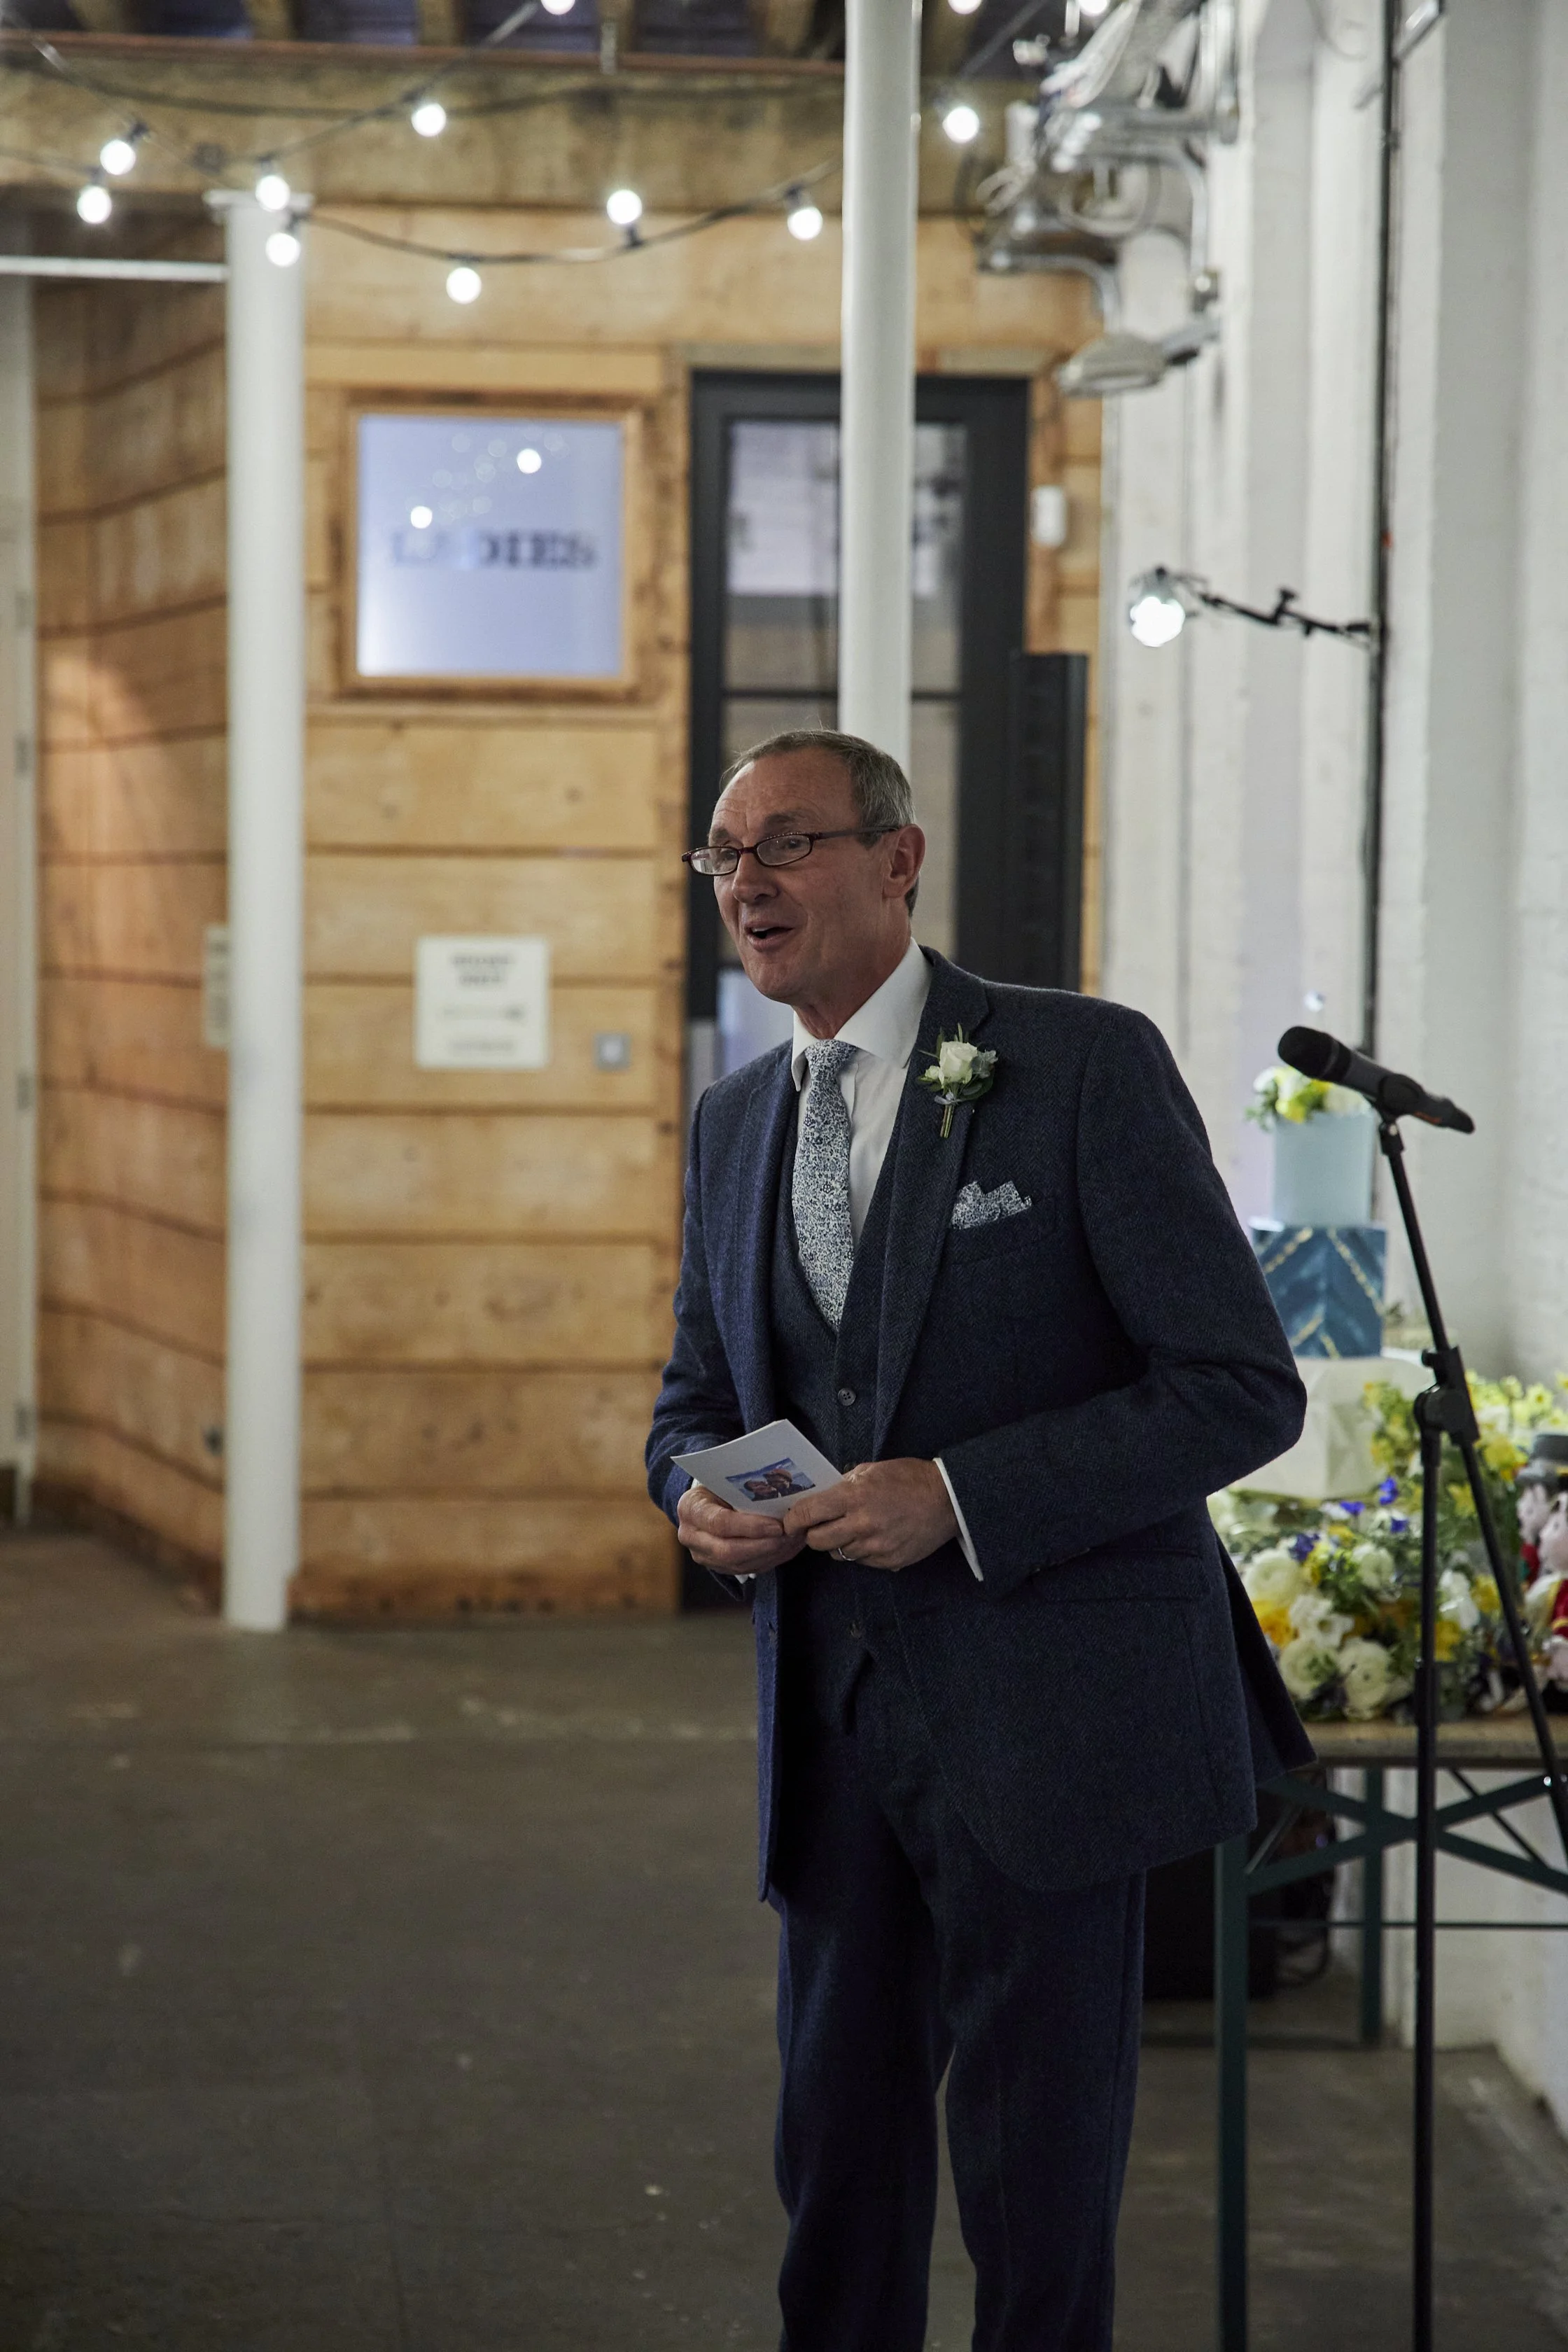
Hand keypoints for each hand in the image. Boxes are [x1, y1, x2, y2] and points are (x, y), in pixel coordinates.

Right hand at [676, 1482, 805, 1576]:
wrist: (706, 1500)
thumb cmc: (719, 1484)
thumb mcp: (724, 1480)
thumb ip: (742, 1488)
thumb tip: (779, 1490)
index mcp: (691, 1509)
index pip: (720, 1523)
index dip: (750, 1527)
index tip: (777, 1525)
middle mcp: (691, 1536)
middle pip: (729, 1551)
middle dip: (764, 1545)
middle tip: (789, 1536)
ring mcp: (703, 1556)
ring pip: (740, 1565)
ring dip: (771, 1555)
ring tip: (793, 1542)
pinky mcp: (718, 1567)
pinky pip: (748, 1569)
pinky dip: (771, 1560)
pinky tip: (787, 1548)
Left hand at [782, 1459, 957, 1572]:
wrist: (948, 1500)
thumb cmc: (910, 1479)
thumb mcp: (873, 1471)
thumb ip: (845, 1484)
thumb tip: (822, 1495)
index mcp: (854, 1497)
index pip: (808, 1513)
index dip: (793, 1519)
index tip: (790, 1521)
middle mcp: (861, 1525)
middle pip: (817, 1541)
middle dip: (813, 1534)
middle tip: (820, 1526)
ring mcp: (875, 1547)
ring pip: (839, 1554)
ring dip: (840, 1543)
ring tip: (854, 1528)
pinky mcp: (888, 1561)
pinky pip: (862, 1562)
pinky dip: (862, 1552)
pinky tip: (874, 1537)